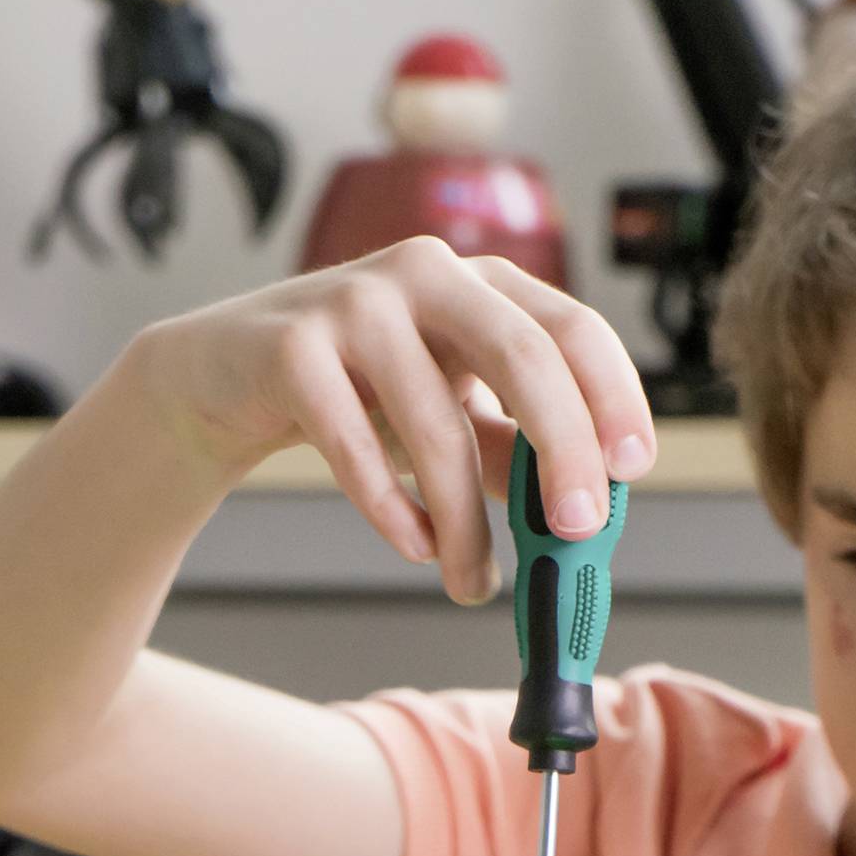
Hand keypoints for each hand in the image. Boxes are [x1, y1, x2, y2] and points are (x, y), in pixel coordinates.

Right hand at [121, 237, 656, 602]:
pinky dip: (391, 509)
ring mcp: (356, 303)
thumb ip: (513, 450)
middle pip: (524, 358)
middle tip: (578, 529)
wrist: (222, 374)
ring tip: (470, 581)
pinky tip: (412, 545)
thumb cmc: (355, 389)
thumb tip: (583, 517)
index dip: (613, 398)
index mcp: (483, 281)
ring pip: (436, 426)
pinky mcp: (292, 348)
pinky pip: (356, 445)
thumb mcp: (448, 412)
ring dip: (463, 523)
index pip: (573, 329)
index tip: (633, 468)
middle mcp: (427, 274)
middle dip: (562, 451)